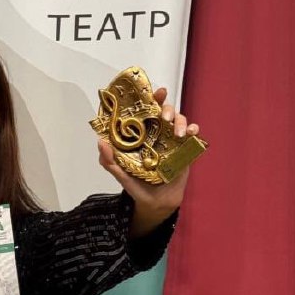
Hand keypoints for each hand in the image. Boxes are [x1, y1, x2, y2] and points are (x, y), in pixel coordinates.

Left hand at [98, 88, 200, 237]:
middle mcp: (157, 134)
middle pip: (165, 111)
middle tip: (164, 116)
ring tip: (178, 132)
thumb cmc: (137, 185)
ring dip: (180, 120)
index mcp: (141, 135)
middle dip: (166, 107)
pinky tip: (190, 133)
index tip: (155, 92)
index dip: (150, 99)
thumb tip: (100, 142)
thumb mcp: (120, 173)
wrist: (155, 203)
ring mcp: (172, 141)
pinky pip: (192, 135)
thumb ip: (109, 160)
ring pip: (179, 120)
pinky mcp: (185, 150)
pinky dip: (193, 129)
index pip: (145, 112)